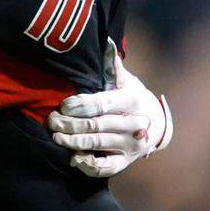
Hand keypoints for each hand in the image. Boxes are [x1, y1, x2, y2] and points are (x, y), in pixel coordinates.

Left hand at [46, 54, 172, 177]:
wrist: (158, 125)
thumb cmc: (134, 98)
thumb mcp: (127, 81)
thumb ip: (114, 66)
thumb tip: (107, 42)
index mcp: (131, 101)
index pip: (101, 104)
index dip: (79, 106)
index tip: (62, 106)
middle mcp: (134, 124)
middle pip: (95, 126)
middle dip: (70, 124)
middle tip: (51, 121)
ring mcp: (130, 145)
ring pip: (98, 144)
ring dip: (74, 142)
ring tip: (56, 136)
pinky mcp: (126, 161)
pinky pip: (106, 167)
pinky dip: (88, 164)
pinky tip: (73, 158)